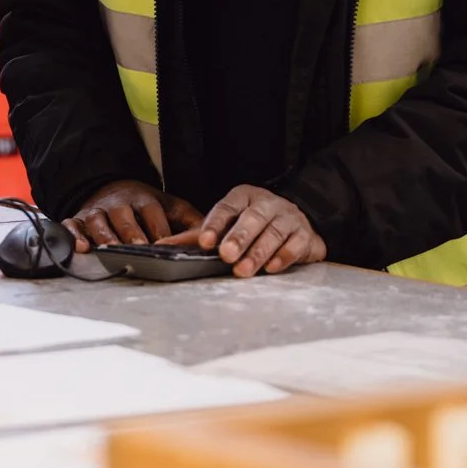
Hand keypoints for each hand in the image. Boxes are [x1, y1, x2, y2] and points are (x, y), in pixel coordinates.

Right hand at [65, 180, 202, 253]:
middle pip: (124, 216)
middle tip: (138, 248)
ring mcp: (97, 211)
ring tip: (111, 250)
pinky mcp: (79, 220)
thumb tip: (210, 237)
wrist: (112, 190)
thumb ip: (190, 221)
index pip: (151, 211)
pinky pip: (73, 225)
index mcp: (143, 198)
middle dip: (131, 232)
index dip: (157, 227)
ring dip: (105, 235)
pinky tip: (82, 247)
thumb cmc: (146, 206)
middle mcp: (119, 204)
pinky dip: (75, 235)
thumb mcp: (171, 207)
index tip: (163, 243)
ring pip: (98, 221)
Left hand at [163, 185, 325, 277]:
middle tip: (225, 255)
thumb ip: (194, 237)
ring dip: (258, 252)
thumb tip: (160, 246)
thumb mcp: (226, 225)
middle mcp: (267, 204)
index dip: (215, 224)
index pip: (226, 207)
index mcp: (243, 197)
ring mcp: (289, 218)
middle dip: (239, 237)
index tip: (203, 242)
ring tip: (243, 270)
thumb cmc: (254, 225)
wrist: (299, 223)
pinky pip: (296, 244)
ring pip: (274, 232)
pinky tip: (272, 268)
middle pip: (252, 218)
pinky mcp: (306, 235)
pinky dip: (284, 256)